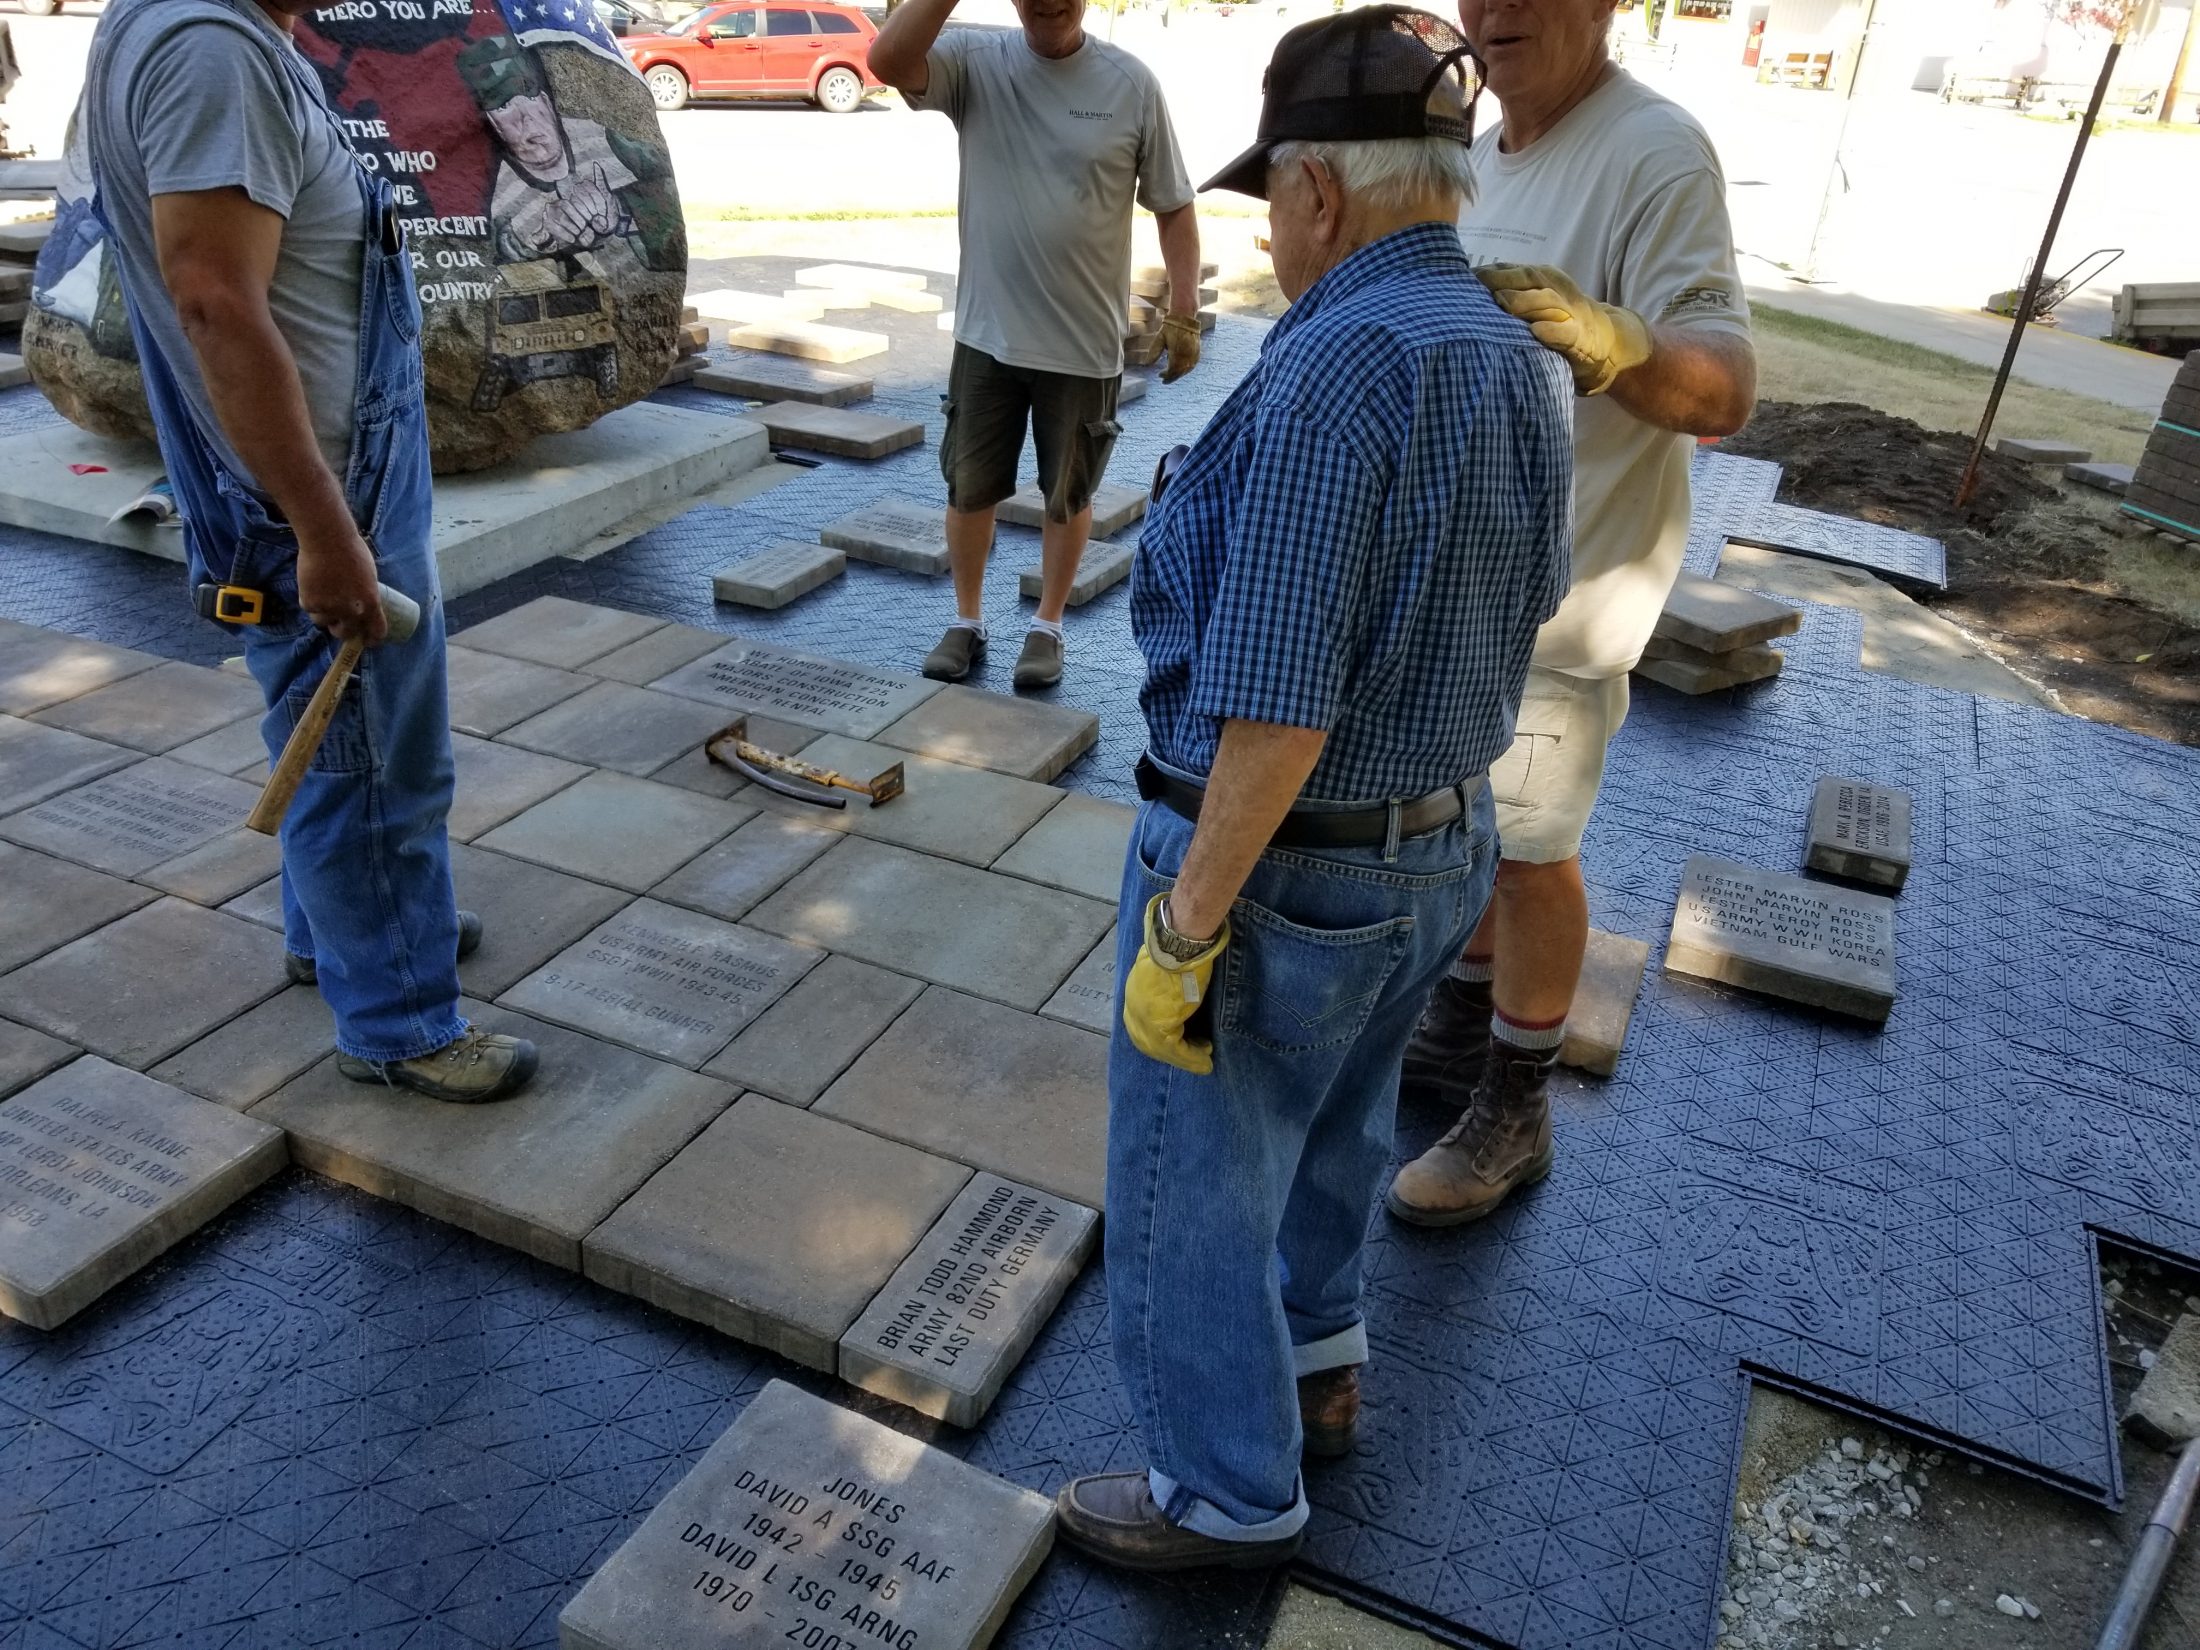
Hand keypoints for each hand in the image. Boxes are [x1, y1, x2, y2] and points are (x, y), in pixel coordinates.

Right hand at [295, 518, 386, 645]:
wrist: (327, 539)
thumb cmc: (352, 551)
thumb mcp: (369, 576)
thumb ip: (365, 594)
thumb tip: (362, 606)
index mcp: (371, 604)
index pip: (376, 632)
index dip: (371, 638)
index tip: (367, 640)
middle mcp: (351, 611)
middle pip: (345, 633)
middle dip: (342, 630)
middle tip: (339, 624)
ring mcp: (329, 609)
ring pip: (323, 623)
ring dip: (324, 616)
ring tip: (323, 598)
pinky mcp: (309, 603)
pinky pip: (310, 610)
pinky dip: (311, 602)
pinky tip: (312, 587)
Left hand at [1122, 892, 1228, 1073]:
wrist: (1180, 943)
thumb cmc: (1179, 949)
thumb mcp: (1167, 968)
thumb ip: (1164, 984)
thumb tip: (1177, 992)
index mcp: (1134, 993)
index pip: (1142, 1023)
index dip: (1158, 1037)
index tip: (1179, 1041)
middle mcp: (1133, 1008)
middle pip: (1148, 1041)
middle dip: (1170, 1051)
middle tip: (1192, 1054)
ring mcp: (1143, 1019)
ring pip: (1163, 1049)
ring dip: (1186, 1057)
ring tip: (1204, 1059)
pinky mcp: (1158, 1027)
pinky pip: (1176, 1050)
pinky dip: (1192, 1058)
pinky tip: (1205, 1062)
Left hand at [1159, 311, 1200, 383]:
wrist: (1185, 318)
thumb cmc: (1171, 327)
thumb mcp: (1159, 338)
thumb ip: (1154, 352)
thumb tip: (1146, 365)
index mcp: (1177, 353)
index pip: (1171, 370)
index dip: (1165, 375)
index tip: (1159, 375)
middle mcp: (1186, 356)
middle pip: (1179, 372)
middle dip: (1171, 377)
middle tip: (1164, 380)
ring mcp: (1193, 355)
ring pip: (1186, 370)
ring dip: (1178, 374)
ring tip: (1171, 376)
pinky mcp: (1197, 353)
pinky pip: (1191, 366)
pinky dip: (1185, 370)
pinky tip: (1180, 370)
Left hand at [1476, 263, 1650, 394]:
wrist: (1605, 340)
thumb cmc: (1557, 319)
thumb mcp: (1533, 299)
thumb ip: (1507, 292)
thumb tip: (1465, 288)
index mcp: (1540, 278)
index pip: (1510, 270)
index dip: (1487, 273)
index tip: (1460, 278)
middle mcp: (1555, 288)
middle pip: (1527, 280)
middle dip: (1501, 281)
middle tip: (1474, 286)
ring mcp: (1570, 311)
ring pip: (1546, 302)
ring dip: (1524, 302)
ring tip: (1502, 303)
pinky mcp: (1580, 337)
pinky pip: (1566, 332)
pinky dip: (1552, 331)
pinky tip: (1536, 332)